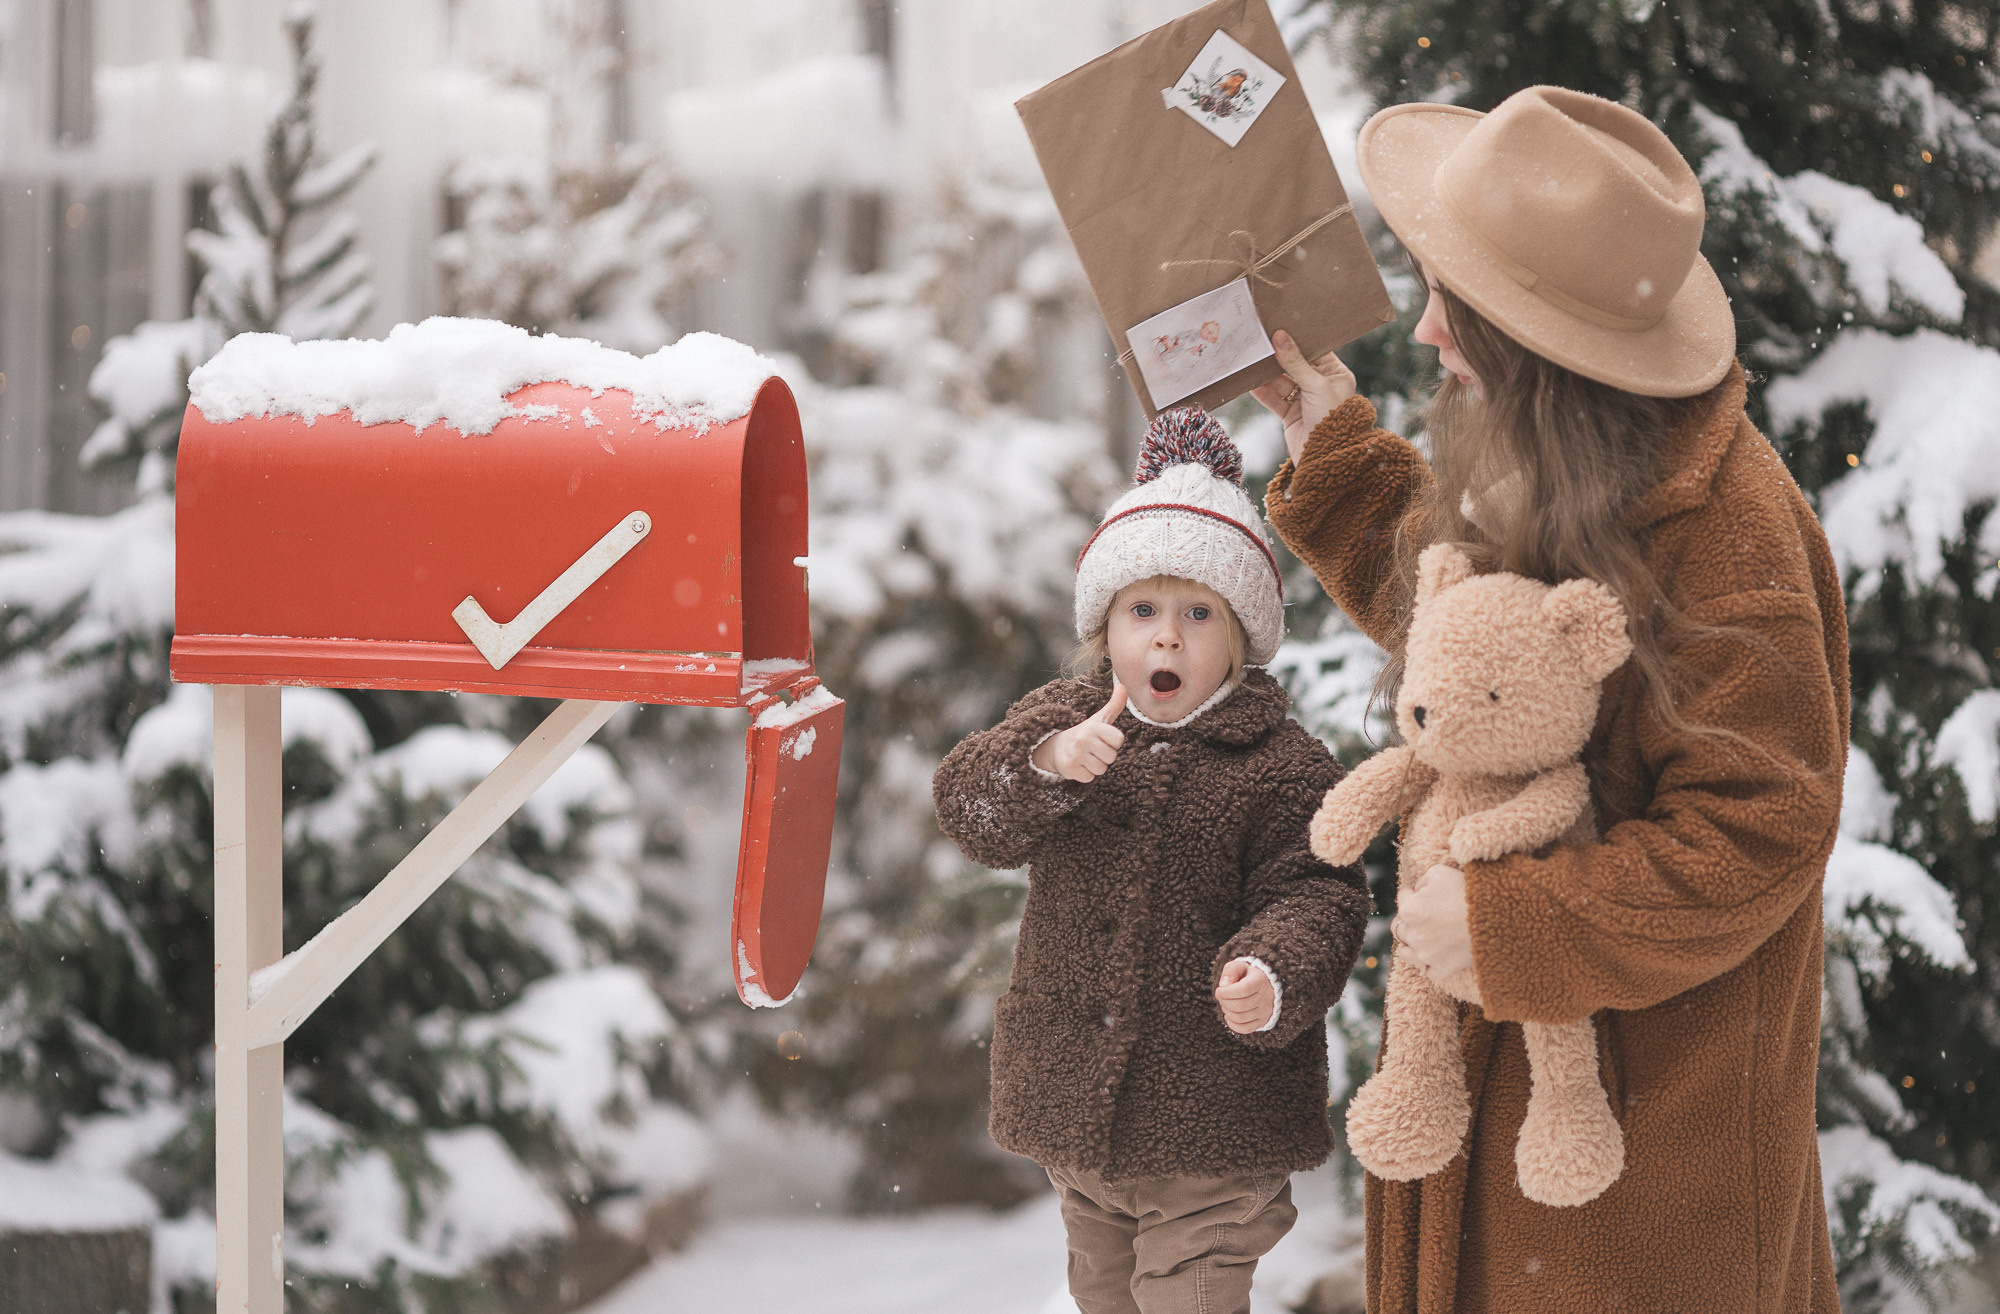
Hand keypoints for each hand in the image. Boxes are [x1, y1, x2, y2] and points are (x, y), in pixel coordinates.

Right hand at [1031, 682, 1126, 781]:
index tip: (1102, 738)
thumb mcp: (1099, 718)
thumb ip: (1114, 704)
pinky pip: (1090, 778)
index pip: (1118, 740)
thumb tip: (1123, 685)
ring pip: (1101, 769)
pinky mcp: (1069, 769)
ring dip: (1096, 766)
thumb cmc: (1084, 733)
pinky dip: (1086, 774)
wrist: (1056, 747)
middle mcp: (1083, 739)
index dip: (1113, 741)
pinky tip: (1079, 765)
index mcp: (1093, 726)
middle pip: (1111, 757)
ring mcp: (1075, 755)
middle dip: (1104, 755)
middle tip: (1093, 749)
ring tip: (1086, 757)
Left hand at [1215, 958, 1275, 1033]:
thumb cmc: (1248, 975)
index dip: (1227, 992)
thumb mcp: (1240, 966)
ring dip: (1227, 1012)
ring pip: (1241, 1018)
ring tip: (1225, 1004)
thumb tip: (1224, 984)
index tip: (1219, 990)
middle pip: (1240, 1006)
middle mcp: (1265, 997)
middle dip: (1224, 1002)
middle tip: (1220, 997)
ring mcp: (1264, 1011)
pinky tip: (1228, 1016)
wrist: (1266, 986)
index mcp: (1260, 981)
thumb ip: (1231, 970)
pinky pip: (1245, 1029)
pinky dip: (1233, 1024)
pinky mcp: (1262, 1021)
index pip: (1243, 990)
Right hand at [1250, 329, 1358, 468]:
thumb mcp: (1316, 386)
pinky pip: (1274, 399)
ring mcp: (1304, 400)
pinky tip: (1250, 382)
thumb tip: (1280, 337)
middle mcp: (1320, 385)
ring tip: (1251, 361)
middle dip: (1278, 357)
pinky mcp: (1291, 414)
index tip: (1280, 328)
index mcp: (1336, 374)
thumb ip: (1296, 362)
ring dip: (1267, 374)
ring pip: (1282, 382)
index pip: (1314, 352)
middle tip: (1260, 343)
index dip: (1298, 341)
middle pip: (1295, 365)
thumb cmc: (1333, 420)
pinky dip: (1263, 392)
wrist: (1326, 458)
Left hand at [1394, 864, 1473, 980]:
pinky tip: (1438, 955)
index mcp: (1409, 910)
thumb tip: (1415, 891)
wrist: (1495, 916)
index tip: (1421, 891)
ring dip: (1411, 945)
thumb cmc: (1466, 890)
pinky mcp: (1442, 968)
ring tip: (1422, 939)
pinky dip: (1431, 965)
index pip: (1402, 897)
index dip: (1412, 892)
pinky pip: (1428, 971)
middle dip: (1408, 920)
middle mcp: (1413, 935)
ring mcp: (1426, 955)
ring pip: (1406, 953)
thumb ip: (1420, 881)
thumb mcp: (1438, 872)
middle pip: (1400, 927)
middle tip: (1423, 916)